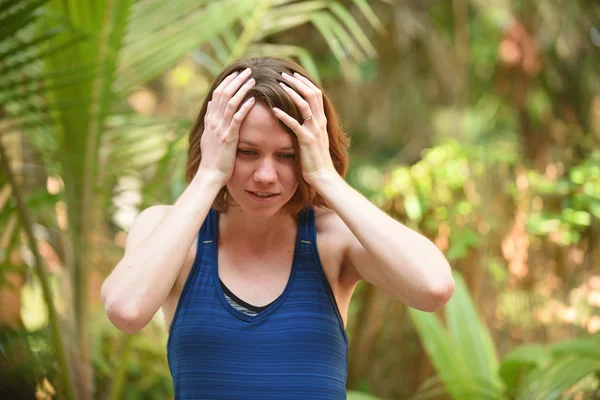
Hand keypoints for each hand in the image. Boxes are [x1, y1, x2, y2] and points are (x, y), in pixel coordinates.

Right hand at [195, 68, 255, 184]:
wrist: (210, 175)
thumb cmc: (212, 159)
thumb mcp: (208, 136)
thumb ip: (210, 120)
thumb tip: (211, 104)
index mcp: (210, 120)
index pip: (217, 95)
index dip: (227, 82)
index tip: (236, 73)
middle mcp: (214, 122)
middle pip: (224, 94)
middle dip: (236, 80)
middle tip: (247, 70)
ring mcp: (220, 129)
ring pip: (230, 103)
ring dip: (242, 89)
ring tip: (252, 79)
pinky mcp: (229, 138)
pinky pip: (237, 119)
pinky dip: (244, 107)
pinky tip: (253, 99)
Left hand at [273, 72, 336, 185]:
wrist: (324, 176)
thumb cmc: (317, 161)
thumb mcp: (316, 140)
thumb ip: (311, 128)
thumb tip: (303, 120)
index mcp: (321, 121)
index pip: (316, 94)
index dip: (305, 82)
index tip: (294, 75)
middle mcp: (319, 123)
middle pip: (311, 94)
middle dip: (298, 82)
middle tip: (285, 74)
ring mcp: (314, 131)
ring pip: (304, 105)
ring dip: (292, 92)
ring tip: (280, 84)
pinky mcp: (306, 140)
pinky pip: (294, 124)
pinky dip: (284, 115)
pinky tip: (274, 110)